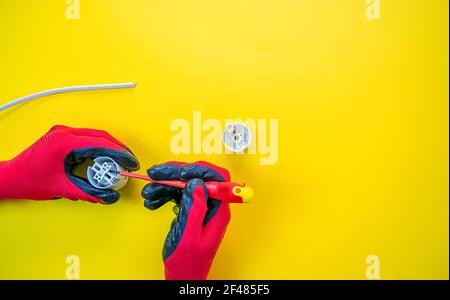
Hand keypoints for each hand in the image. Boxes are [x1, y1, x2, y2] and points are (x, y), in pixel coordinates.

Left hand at [0, 125, 138, 203]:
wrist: (11, 177)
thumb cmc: (31, 182)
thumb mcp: (63, 189)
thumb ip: (90, 193)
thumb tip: (110, 197)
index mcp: (65, 142)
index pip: (100, 143)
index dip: (120, 153)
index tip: (131, 163)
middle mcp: (64, 132)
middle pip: (100, 136)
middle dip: (118, 148)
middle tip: (130, 161)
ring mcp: (62, 132)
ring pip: (94, 135)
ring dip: (109, 147)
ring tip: (121, 160)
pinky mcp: (61, 135)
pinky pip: (86, 137)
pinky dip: (99, 146)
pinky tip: (105, 157)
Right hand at [142, 161, 230, 279]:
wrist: (183, 276)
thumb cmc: (188, 263)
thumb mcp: (189, 236)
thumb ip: (195, 208)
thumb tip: (197, 183)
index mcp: (218, 212)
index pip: (218, 180)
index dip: (201, 170)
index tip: (181, 171)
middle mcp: (212, 207)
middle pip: (198, 179)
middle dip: (176, 174)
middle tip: (156, 174)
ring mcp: (201, 208)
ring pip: (186, 186)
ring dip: (165, 185)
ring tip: (149, 191)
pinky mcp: (191, 211)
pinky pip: (179, 196)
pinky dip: (164, 195)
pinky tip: (153, 201)